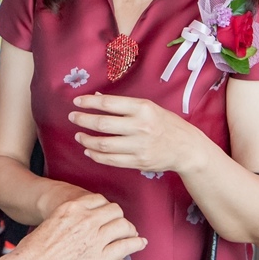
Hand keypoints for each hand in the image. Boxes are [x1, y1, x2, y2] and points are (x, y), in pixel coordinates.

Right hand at [13, 193, 145, 259]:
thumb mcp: (52, 222)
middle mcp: (86, 220)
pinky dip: (134, 245)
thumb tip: (75, 222)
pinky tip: (138, 244)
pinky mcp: (101, 258)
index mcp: (73, 208)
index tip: (110, 215)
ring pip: (123, 226)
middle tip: (123, 226)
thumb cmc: (35, 249)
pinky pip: (125, 247)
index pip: (100, 200)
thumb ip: (67, 218)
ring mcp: (95, 238)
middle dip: (120, 219)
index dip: (107, 209)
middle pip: (115, 211)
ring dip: (131, 231)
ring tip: (134, 236)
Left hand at [69, 93, 199, 174]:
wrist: (185, 148)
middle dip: (83, 120)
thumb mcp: (148, 107)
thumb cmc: (165, 123)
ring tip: (79, 136)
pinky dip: (96, 156)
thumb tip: (97, 97)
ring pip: (103, 144)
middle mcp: (140, 126)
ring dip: (87, 140)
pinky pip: (111, 160)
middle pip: (103, 124)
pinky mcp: (138, 162)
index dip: (89, 102)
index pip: (109, 104)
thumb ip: (123, 104)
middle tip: (73, 117)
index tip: (76, 102)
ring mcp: (139, 146)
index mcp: (142, 108)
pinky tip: (89, 151)